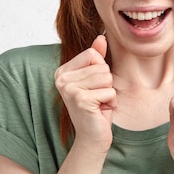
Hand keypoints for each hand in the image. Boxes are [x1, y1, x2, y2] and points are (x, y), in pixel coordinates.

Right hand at [54, 35, 115, 152]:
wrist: (93, 136)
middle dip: (106, 83)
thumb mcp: (97, 79)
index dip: (101, 70)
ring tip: (99, 103)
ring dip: (109, 92)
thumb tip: (101, 37)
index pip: (92, 54)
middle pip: (101, 66)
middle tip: (97, 98)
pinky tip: (100, 111)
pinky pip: (109, 91)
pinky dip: (110, 102)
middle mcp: (62, 78)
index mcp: (63, 71)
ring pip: (106, 77)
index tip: (94, 86)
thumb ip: (97, 58)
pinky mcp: (81, 100)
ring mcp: (69, 89)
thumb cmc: (96, 107)